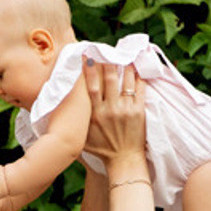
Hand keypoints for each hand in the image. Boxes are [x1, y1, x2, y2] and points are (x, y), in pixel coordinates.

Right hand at [83, 57, 147, 180]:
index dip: (89, 70)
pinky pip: (141, 89)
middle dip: (107, 63)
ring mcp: (126, 109)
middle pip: (109, 79)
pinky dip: (139, 77)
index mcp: (95, 115)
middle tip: (105, 50)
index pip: (92, 87)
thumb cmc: (102, 150)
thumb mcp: (84, 137)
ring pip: (126, 81)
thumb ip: (79, 122)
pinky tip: (137, 68)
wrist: (124, 160)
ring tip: (123, 55)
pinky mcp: (139, 111)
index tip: (88, 57)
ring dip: (124, 66)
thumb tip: (69, 110)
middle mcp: (110, 109)